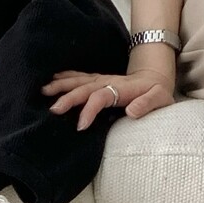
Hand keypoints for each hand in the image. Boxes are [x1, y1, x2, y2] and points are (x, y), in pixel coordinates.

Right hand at [41, 67, 174, 128]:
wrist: (155, 77)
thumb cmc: (157, 91)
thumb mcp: (160, 98)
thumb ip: (147, 104)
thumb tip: (132, 111)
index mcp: (121, 88)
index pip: (101, 97)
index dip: (90, 109)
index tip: (80, 125)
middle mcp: (108, 82)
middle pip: (84, 88)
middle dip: (68, 97)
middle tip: (53, 109)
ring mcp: (102, 79)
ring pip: (78, 80)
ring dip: (61, 85)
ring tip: (44, 91)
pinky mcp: (99, 79)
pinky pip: (79, 77)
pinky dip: (65, 77)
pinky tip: (53, 78)